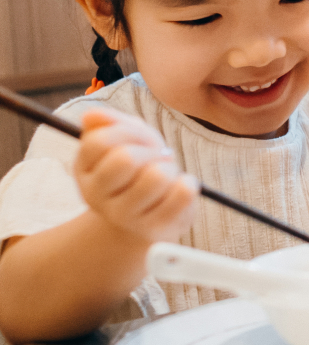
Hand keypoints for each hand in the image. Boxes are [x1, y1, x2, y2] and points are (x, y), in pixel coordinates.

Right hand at [74, 110, 198, 243]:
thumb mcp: (125, 140)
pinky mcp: (153, 229)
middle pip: (125, 158)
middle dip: (151, 150)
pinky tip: (178, 188)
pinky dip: (187, 184)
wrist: (146, 217)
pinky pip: (182, 194)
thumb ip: (110, 123)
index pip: (99, 141)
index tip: (139, 139)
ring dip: (170, 169)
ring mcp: (123, 216)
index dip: (128, 131)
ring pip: (156, 176)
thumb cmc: (138, 169)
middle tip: (156, 157)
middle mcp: (96, 196)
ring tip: (166, 175)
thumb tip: (91, 115)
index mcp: (84, 170)